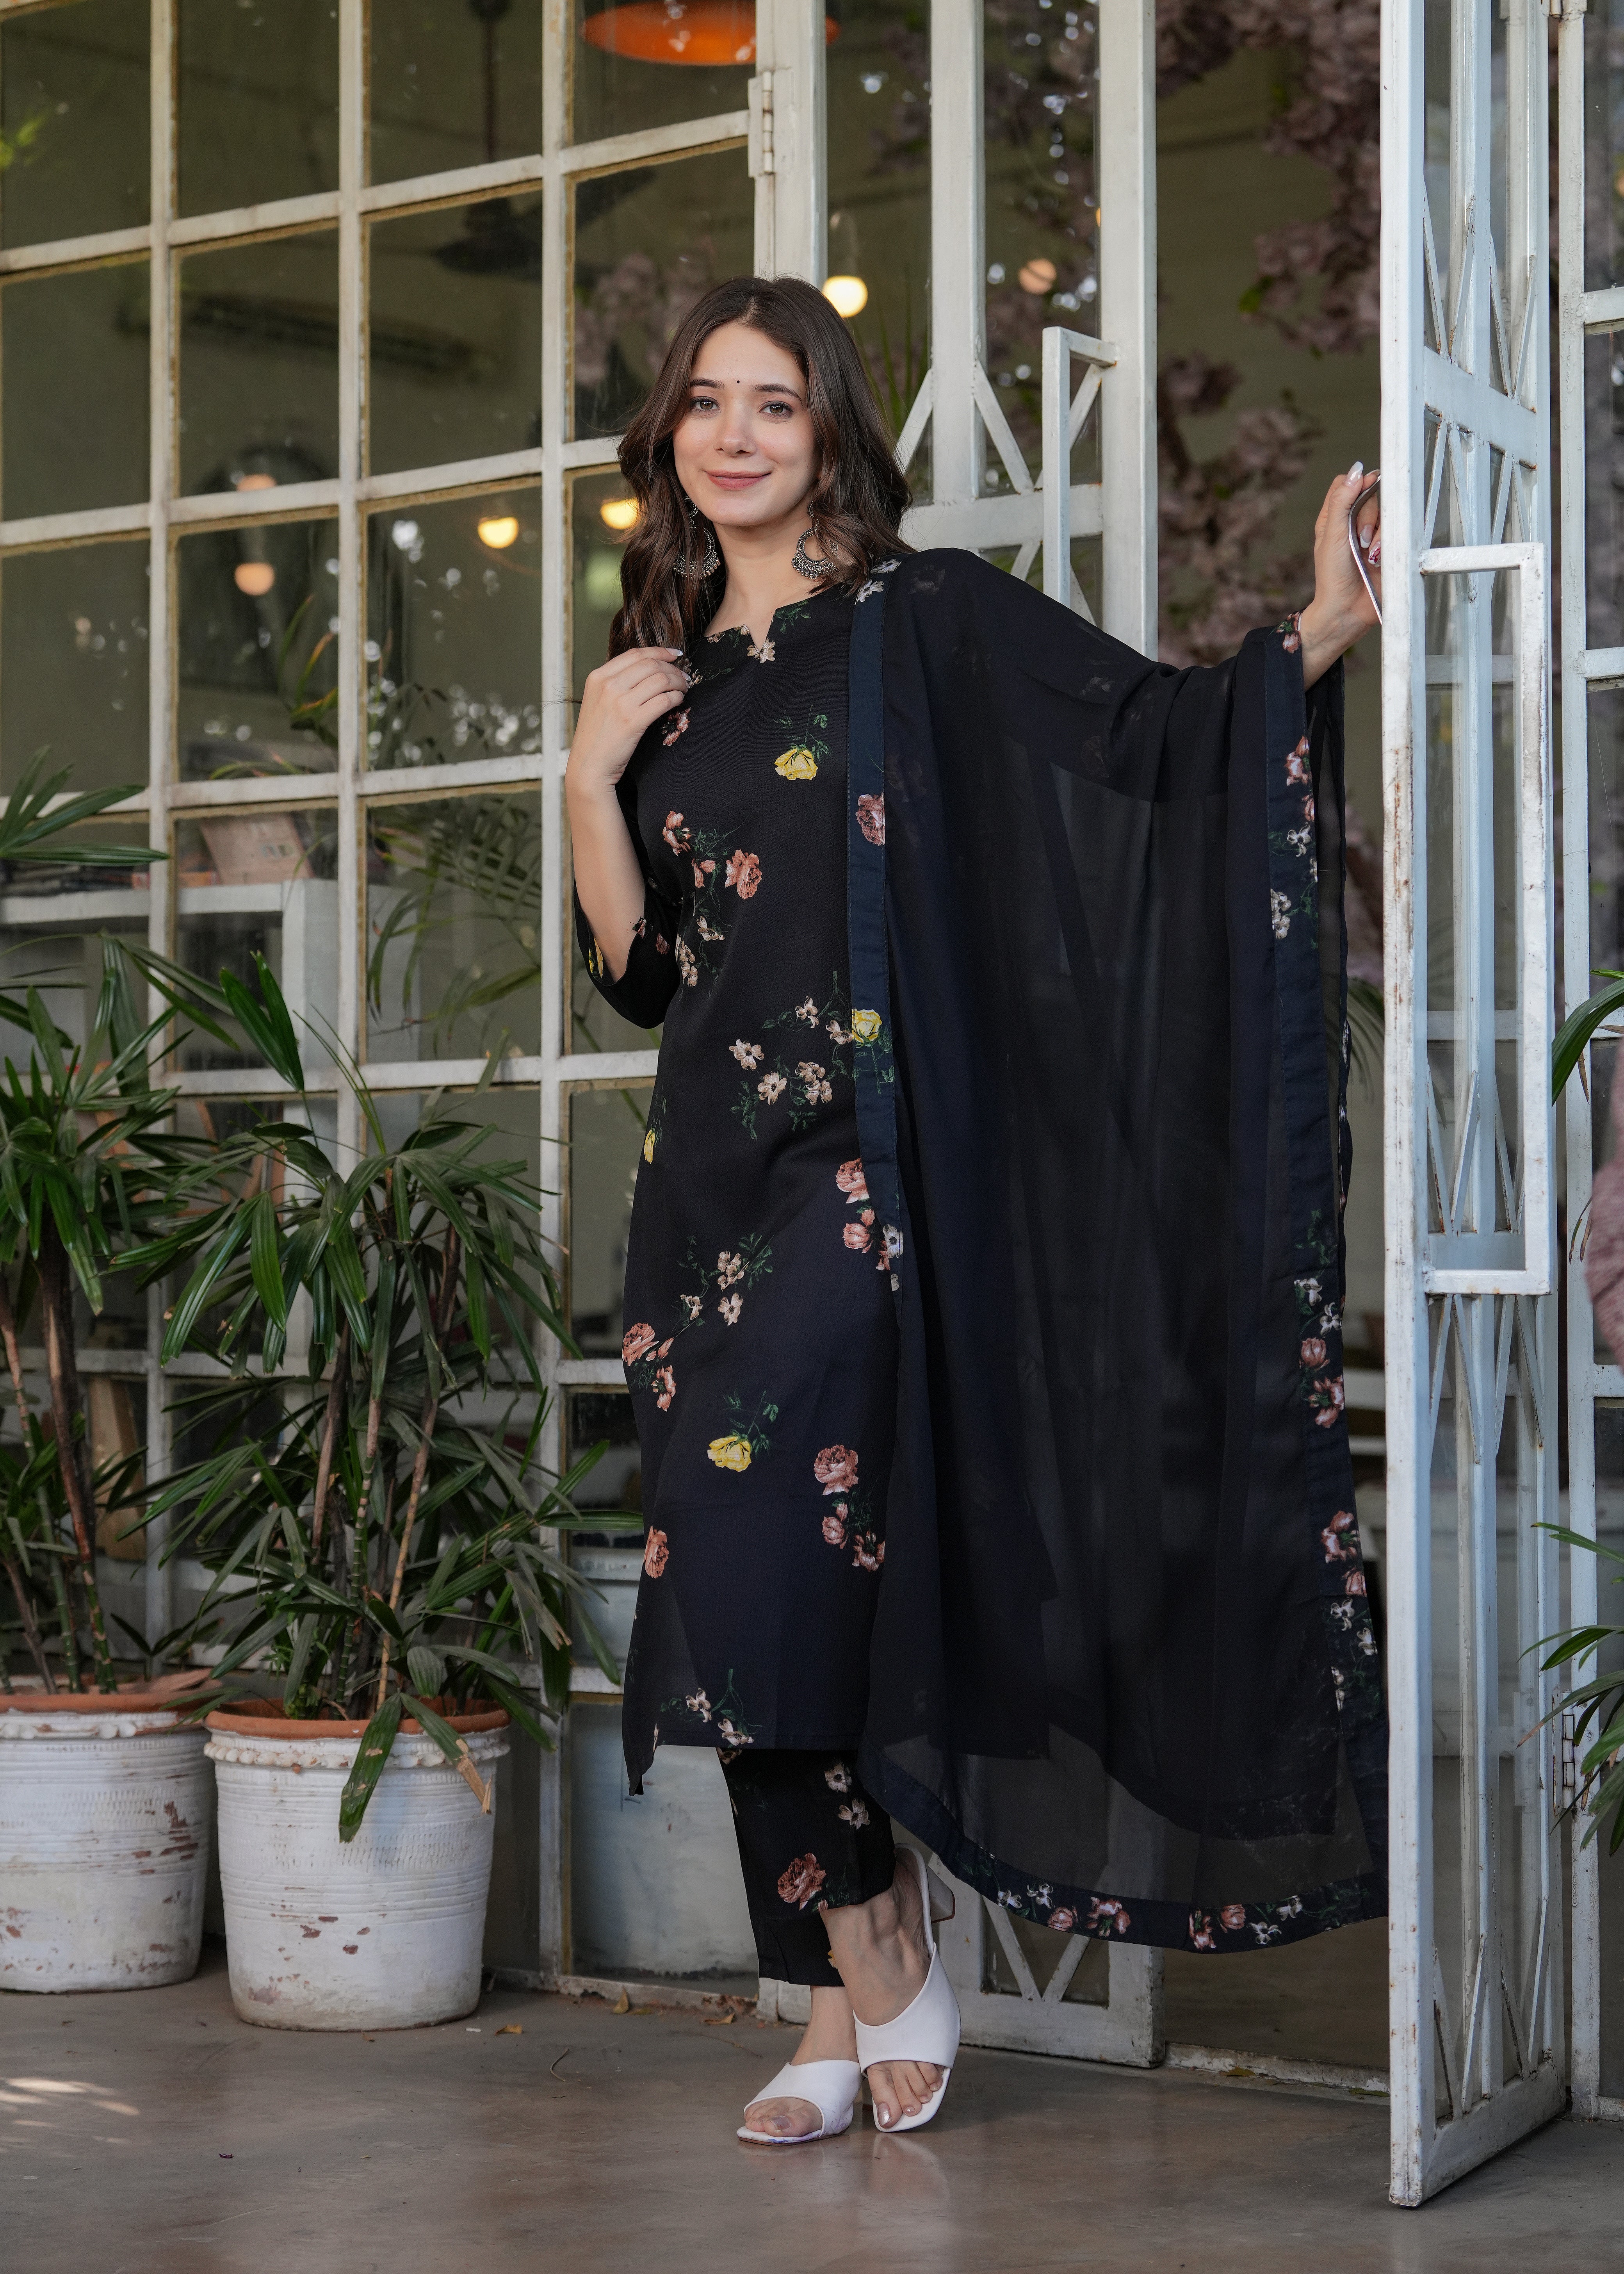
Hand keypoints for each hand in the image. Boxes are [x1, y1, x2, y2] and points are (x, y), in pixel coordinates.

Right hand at [567, 646, 688, 799]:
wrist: (589, 765)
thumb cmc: (597, 736)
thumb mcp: (598, 701)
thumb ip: (616, 683)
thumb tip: (647, 670)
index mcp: (598, 677)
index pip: (635, 654)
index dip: (660, 651)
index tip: (675, 654)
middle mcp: (608, 685)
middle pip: (651, 664)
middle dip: (673, 668)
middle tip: (684, 676)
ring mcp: (620, 702)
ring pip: (660, 679)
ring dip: (678, 682)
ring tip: (684, 689)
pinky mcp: (633, 720)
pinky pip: (664, 700)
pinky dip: (676, 698)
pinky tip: (678, 701)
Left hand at [1297, 464, 1380, 688]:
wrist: (1347, 611)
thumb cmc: (1333, 576)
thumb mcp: (1332, 535)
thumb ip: (1341, 502)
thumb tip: (1356, 471)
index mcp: (1334, 517)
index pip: (1347, 484)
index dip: (1357, 483)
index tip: (1364, 489)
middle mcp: (1354, 523)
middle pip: (1372, 496)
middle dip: (1369, 515)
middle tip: (1361, 540)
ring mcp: (1374, 535)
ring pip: (1388, 513)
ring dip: (1381, 533)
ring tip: (1371, 554)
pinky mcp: (1390, 548)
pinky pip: (1400, 531)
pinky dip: (1391, 543)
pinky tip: (1381, 559)